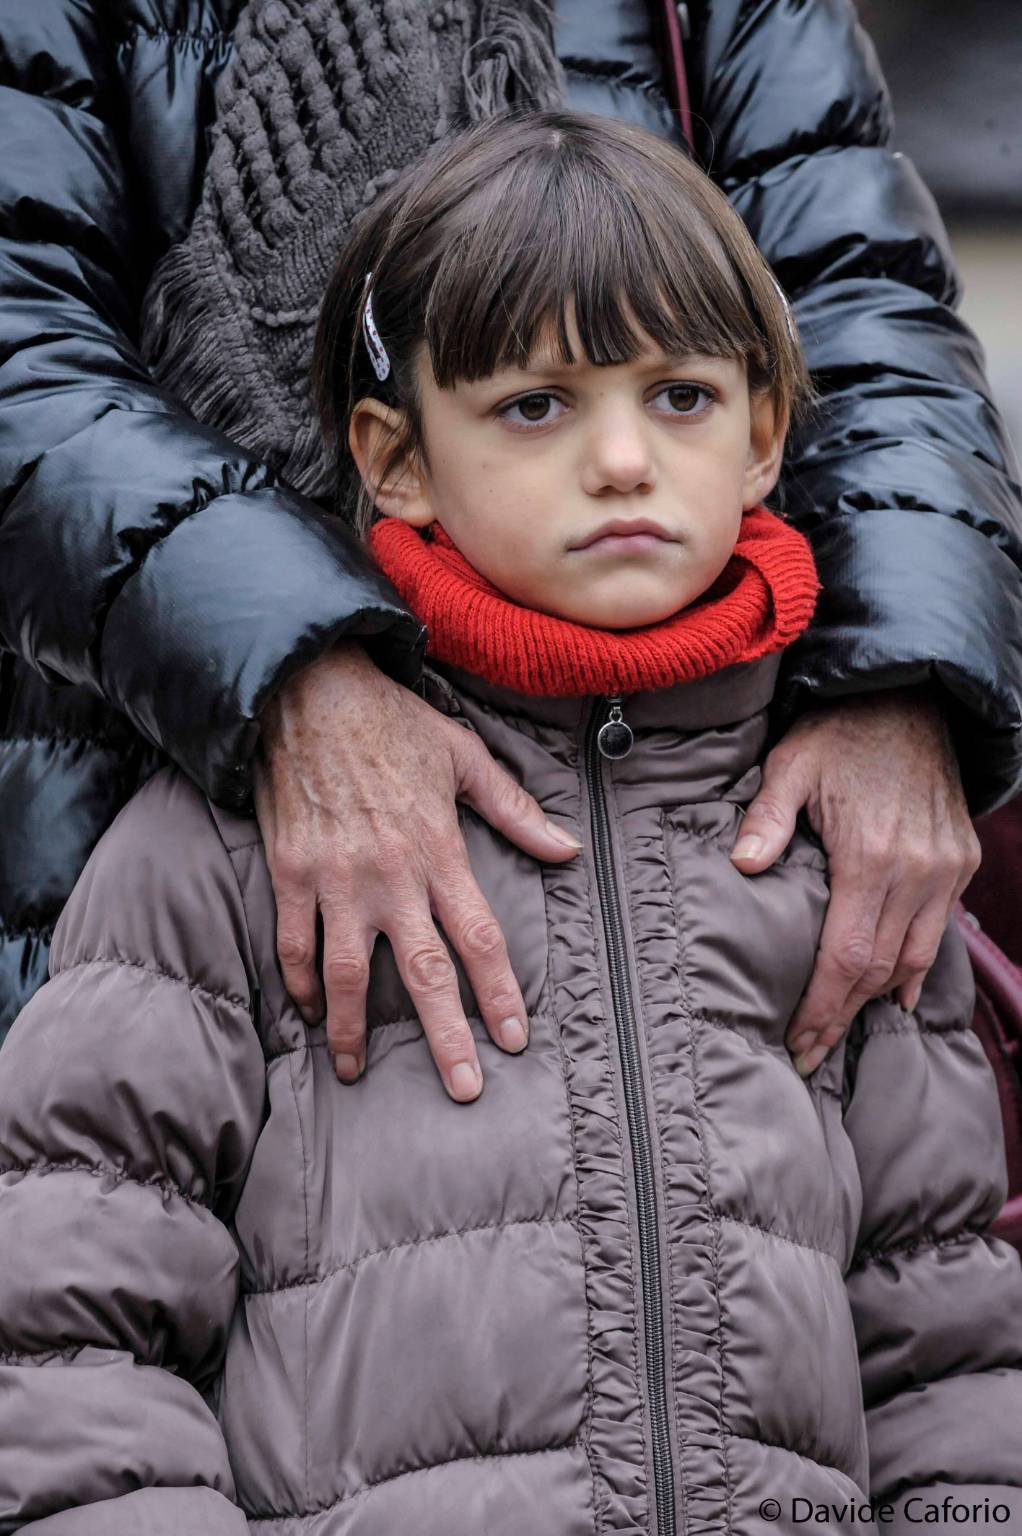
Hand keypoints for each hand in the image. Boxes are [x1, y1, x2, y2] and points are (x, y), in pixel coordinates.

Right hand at [254, 642, 580, 1101]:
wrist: (308, 693)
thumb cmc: (391, 724)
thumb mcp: (464, 756)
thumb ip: (515, 810)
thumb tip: (567, 849)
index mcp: (438, 851)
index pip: (478, 938)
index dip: (498, 993)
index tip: (514, 1038)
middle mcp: (389, 875)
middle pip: (422, 972)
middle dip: (444, 1036)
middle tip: (463, 1089)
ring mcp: (335, 879)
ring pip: (346, 972)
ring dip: (353, 1029)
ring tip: (357, 1072)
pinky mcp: (291, 872)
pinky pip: (294, 942)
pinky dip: (299, 983)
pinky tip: (309, 1012)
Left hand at [729, 686, 980, 1076]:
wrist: (911, 696)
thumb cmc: (841, 731)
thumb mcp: (792, 763)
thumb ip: (767, 817)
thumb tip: (741, 865)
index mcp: (870, 855)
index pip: (845, 956)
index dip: (822, 1008)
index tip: (799, 1043)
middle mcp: (917, 870)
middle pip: (879, 969)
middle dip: (842, 1016)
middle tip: (810, 1053)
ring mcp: (945, 867)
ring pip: (914, 957)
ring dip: (876, 998)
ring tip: (841, 1029)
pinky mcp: (960, 859)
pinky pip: (939, 929)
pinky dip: (914, 965)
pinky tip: (891, 991)